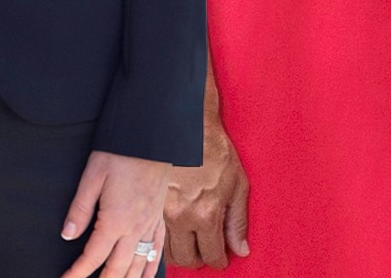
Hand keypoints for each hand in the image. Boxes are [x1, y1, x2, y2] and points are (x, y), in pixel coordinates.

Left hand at [60, 151, 173, 276]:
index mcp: (115, 219)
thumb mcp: (92, 176)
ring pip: (139, 264)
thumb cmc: (121, 153)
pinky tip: (144, 276)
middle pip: (118, 268)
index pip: (93, 257)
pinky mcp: (159, 218)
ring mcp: (150, 224)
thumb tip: (67, 234)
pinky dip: (150, 268)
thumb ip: (79, 209)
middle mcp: (135, 227)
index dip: (77, 273)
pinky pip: (157, 250)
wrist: (152, 138)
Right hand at [162, 110, 247, 267]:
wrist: (187, 129)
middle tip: (207, 250)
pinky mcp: (150, 205)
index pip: (211, 255)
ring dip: (181, 251)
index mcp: (205, 214)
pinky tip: (178, 230)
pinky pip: (157, 235)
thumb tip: (241, 249)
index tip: (221, 259)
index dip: (219, 261)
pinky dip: (167, 239)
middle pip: (187, 259)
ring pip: (168, 251)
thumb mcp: (238, 184)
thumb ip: (238, 221)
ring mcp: (162, 212)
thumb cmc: (215, 152)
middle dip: (199, 259)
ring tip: (192, 241)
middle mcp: (181, 217)